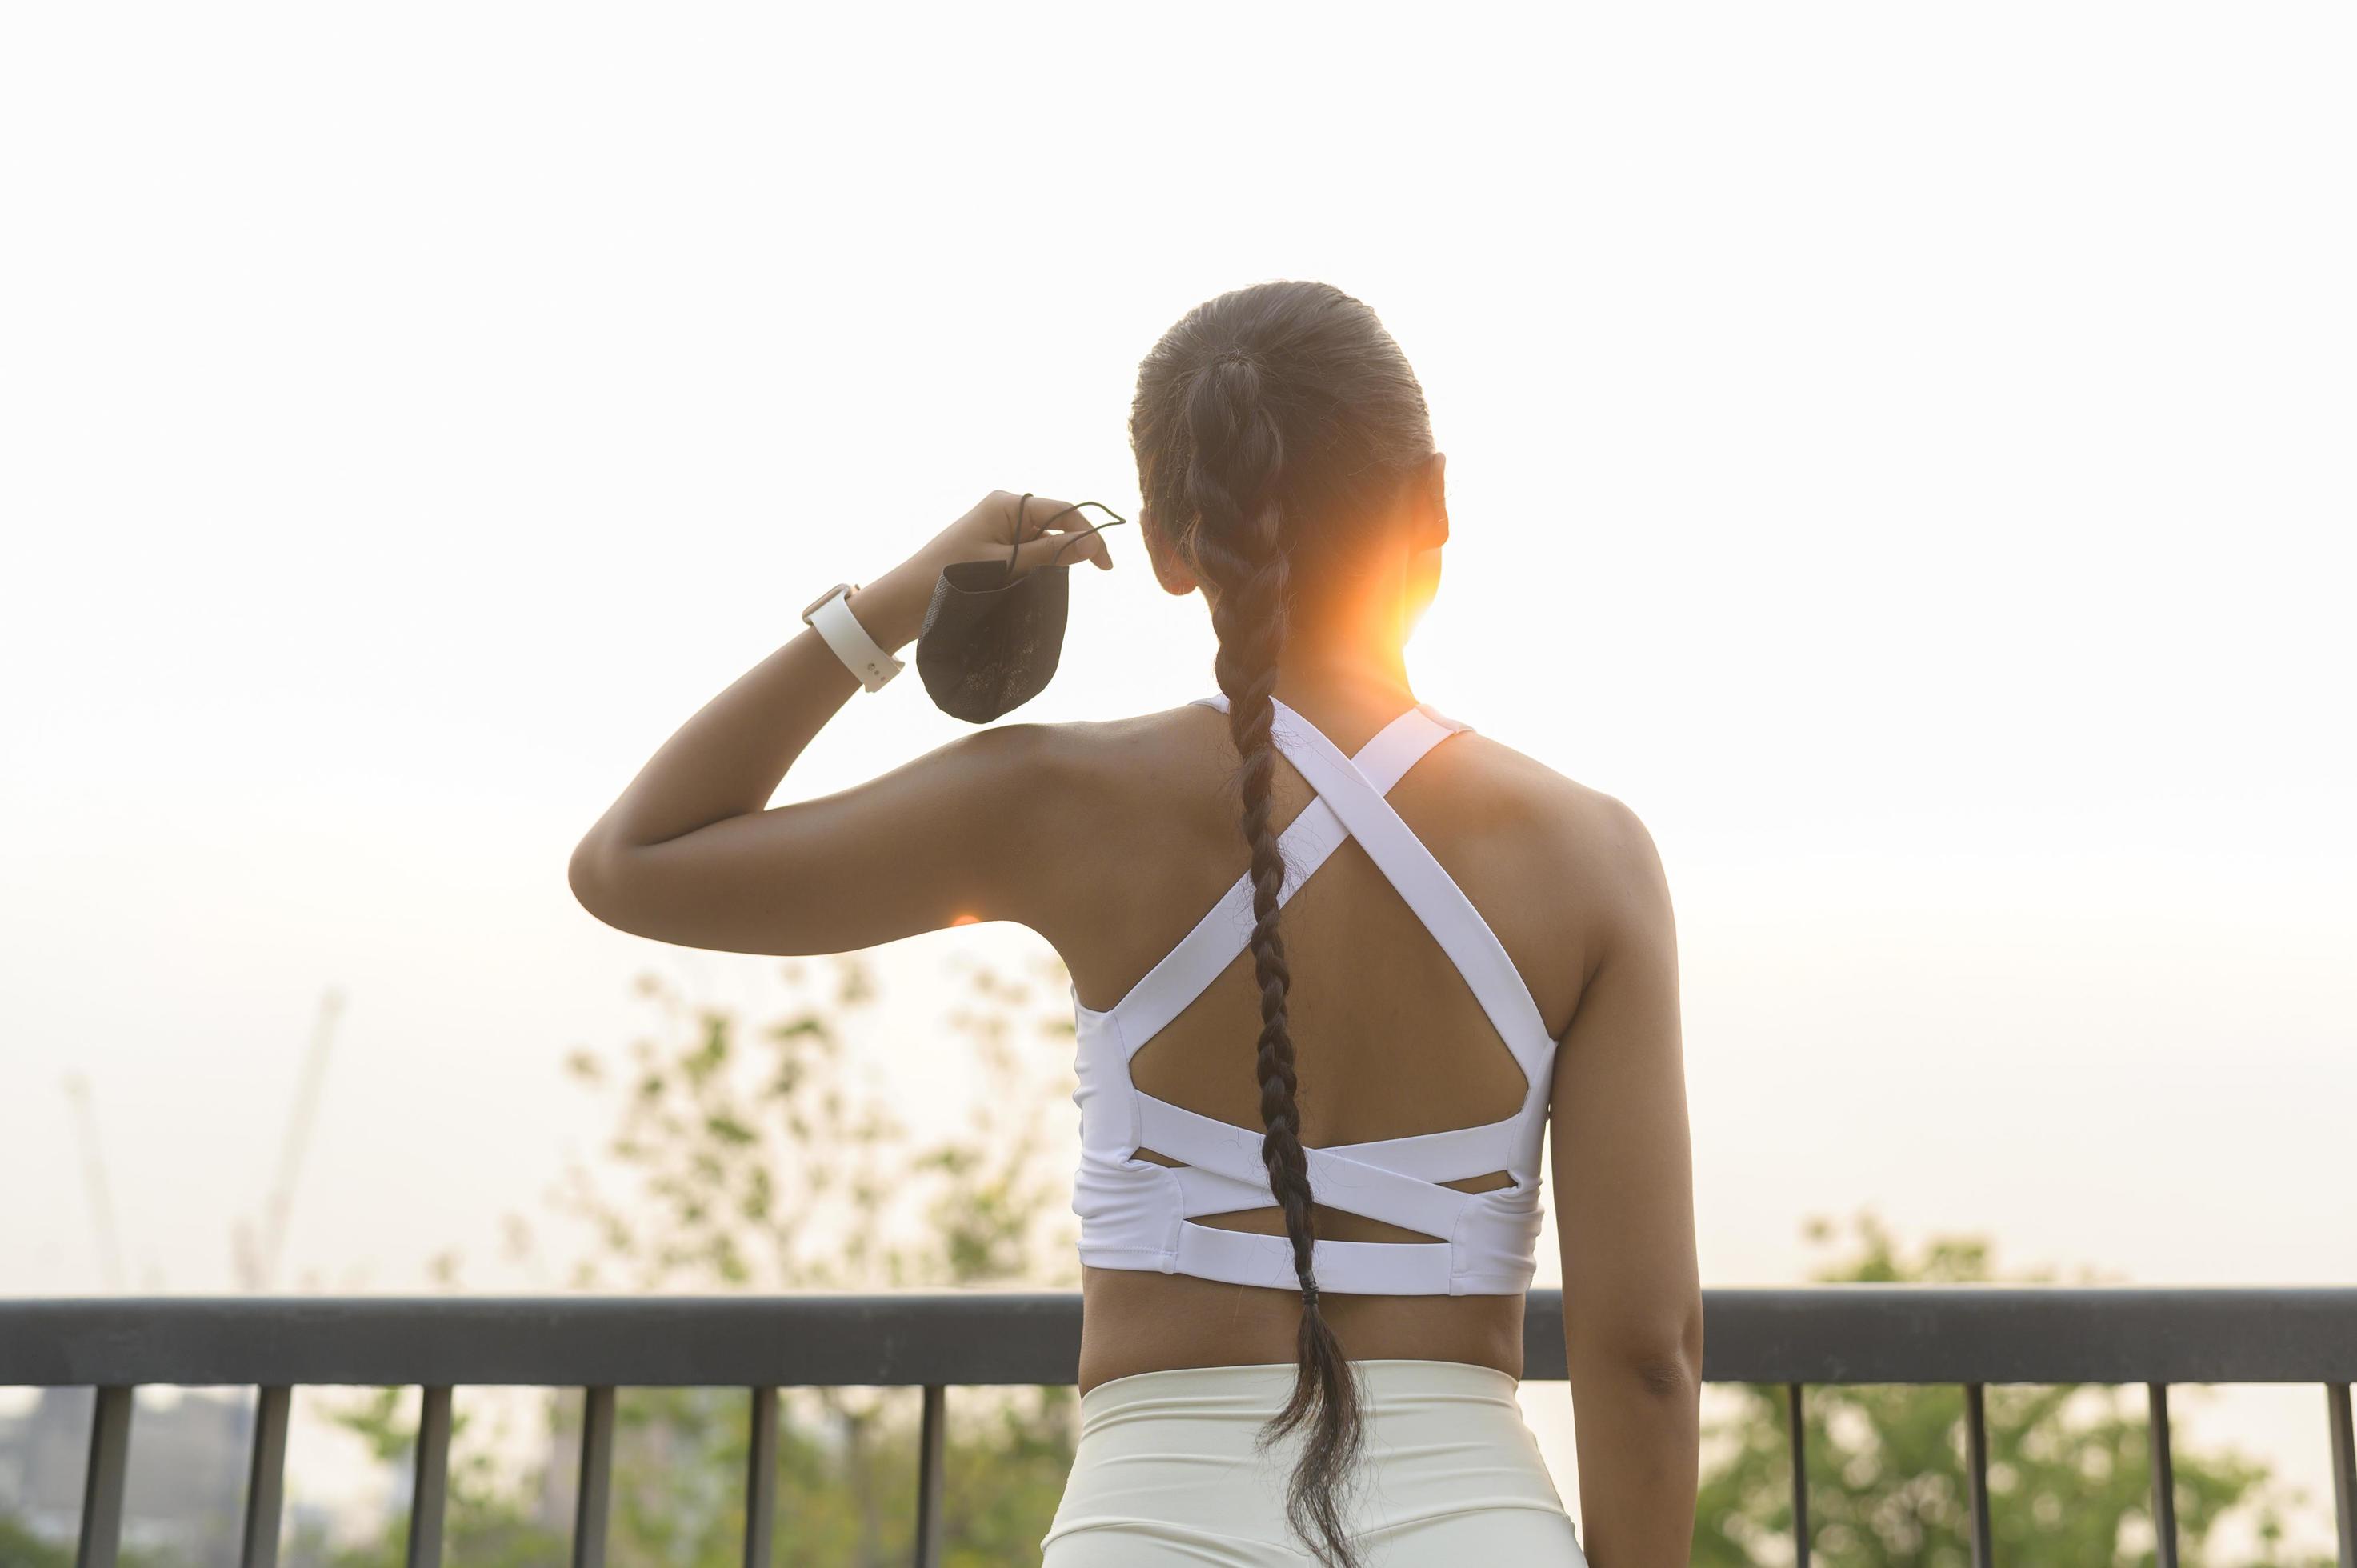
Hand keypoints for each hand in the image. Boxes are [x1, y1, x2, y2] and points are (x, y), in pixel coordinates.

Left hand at [847, 491, 1119, 652]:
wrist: (905, 599)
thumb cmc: (951, 578)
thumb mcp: (1007, 566)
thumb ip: (1049, 554)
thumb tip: (1091, 545)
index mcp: (1008, 504)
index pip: (1064, 511)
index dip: (1090, 535)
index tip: (1107, 567)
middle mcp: (1005, 509)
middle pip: (1057, 522)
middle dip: (1077, 545)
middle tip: (1098, 573)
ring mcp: (998, 528)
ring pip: (1044, 539)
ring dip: (1058, 557)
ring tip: (1065, 580)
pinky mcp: (992, 546)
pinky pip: (1028, 551)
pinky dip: (1041, 565)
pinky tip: (1043, 582)